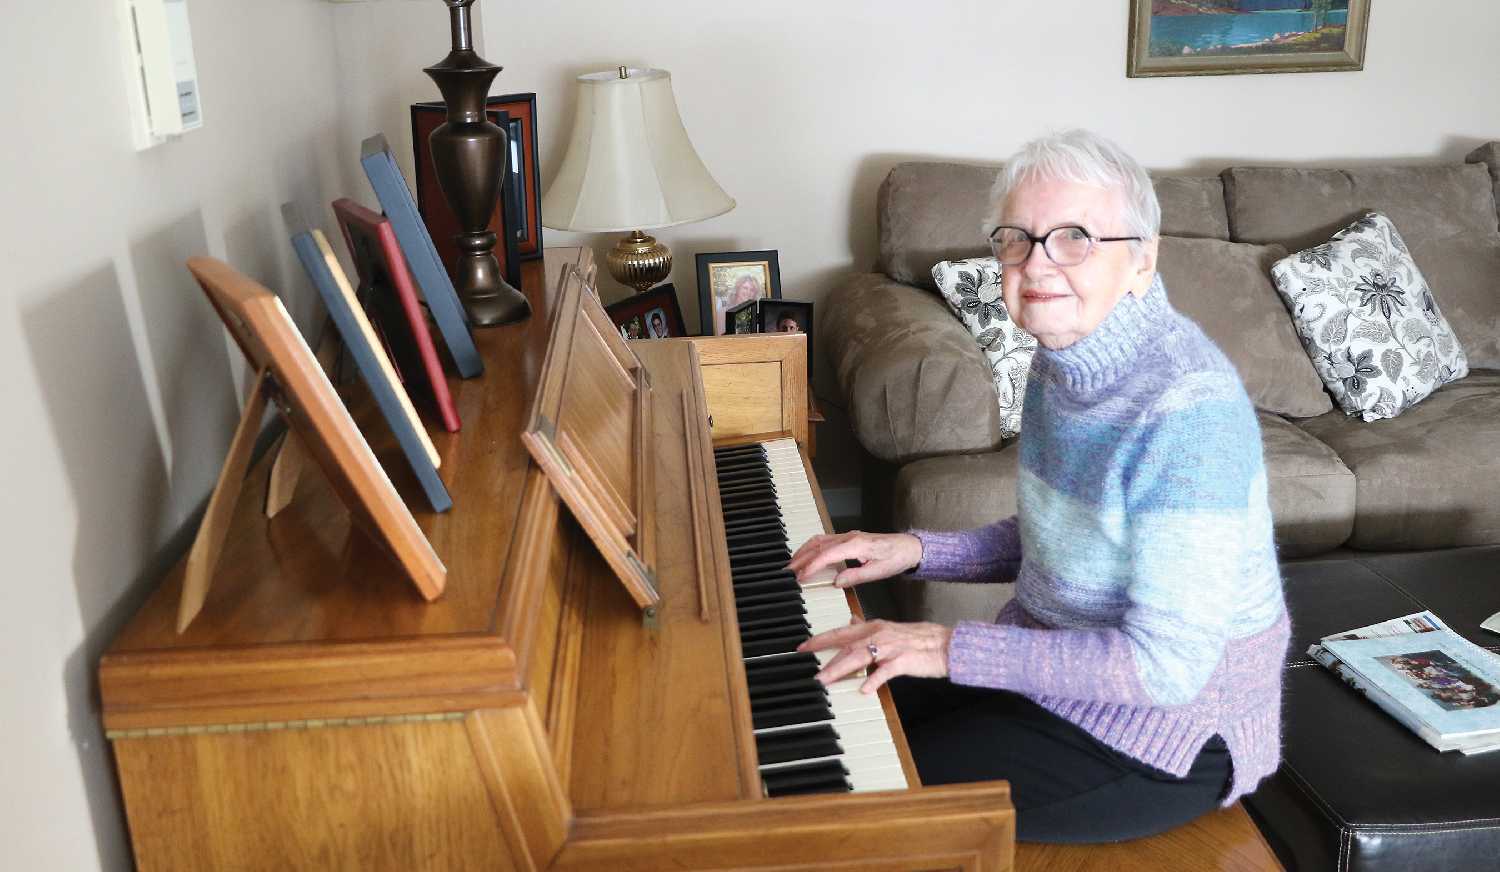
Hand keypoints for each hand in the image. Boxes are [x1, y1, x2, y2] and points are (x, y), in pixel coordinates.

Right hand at [785, 531, 921, 587]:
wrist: (908, 546)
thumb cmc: (895, 558)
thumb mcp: (878, 572)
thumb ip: (855, 576)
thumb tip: (836, 582)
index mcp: (856, 545)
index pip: (827, 554)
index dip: (811, 565)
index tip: (800, 576)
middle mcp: (849, 537)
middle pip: (818, 546)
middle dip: (801, 558)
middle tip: (787, 572)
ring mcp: (847, 536)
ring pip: (819, 541)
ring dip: (804, 552)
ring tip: (792, 565)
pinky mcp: (848, 538)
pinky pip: (825, 540)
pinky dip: (812, 548)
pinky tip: (807, 556)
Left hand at [796, 618, 951, 693]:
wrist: (946, 644)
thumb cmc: (919, 639)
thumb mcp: (890, 628)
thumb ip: (869, 627)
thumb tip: (851, 621)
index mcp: (875, 626)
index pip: (842, 632)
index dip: (821, 638)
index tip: (803, 646)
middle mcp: (880, 634)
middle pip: (846, 645)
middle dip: (824, 654)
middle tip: (808, 664)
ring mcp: (891, 647)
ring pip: (860, 656)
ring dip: (840, 668)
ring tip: (825, 679)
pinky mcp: (904, 661)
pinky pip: (885, 672)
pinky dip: (874, 680)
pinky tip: (864, 689)